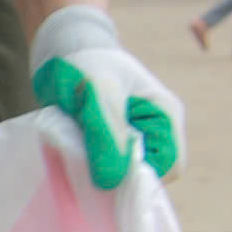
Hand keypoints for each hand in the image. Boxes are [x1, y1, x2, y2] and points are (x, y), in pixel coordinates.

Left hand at [29, 5, 183, 189]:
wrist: (61, 50)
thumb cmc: (85, 64)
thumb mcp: (97, 93)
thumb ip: (106, 134)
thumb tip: (111, 181)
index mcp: (165, 115)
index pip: (170, 164)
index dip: (141, 175)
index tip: (107, 170)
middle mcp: (156, 130)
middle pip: (149, 174)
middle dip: (120, 175)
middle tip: (86, 160)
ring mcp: (135, 137)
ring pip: (127, 174)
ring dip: (103, 171)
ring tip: (78, 151)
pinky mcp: (113, 143)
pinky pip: (109, 168)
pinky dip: (93, 166)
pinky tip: (74, 152)